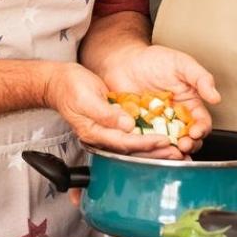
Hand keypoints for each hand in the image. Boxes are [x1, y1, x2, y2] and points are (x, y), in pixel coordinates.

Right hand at [44, 63, 171, 154]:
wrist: (60, 82)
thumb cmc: (69, 87)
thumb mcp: (85, 97)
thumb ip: (105, 113)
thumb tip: (126, 124)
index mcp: (94, 132)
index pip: (124, 143)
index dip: (145, 144)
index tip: (163, 142)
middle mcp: (103, 136)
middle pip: (132, 150)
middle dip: (155, 153)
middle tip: (177, 154)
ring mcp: (108, 131)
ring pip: (135, 145)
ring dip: (155, 150)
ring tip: (176, 151)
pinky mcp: (114, 123)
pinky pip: (133, 135)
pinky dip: (149, 138)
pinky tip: (164, 139)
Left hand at [101, 44, 219, 157]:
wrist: (125, 60)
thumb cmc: (155, 60)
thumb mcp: (182, 64)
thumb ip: (200, 78)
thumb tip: (216, 97)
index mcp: (189, 105)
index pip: (202, 123)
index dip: (201, 130)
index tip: (195, 132)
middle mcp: (176, 118)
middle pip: (188, 139)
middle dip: (188, 145)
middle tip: (183, 144)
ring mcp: (158, 125)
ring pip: (169, 144)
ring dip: (171, 150)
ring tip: (168, 149)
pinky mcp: (141, 128)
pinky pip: (147, 141)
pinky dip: (149, 147)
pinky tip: (149, 145)